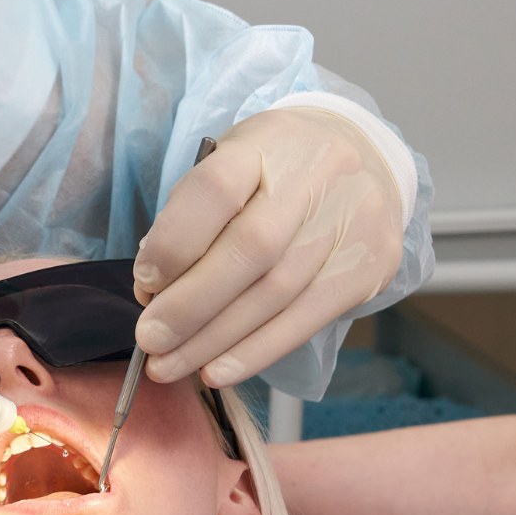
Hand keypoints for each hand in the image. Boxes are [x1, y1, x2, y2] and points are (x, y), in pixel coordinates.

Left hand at [132, 107, 404, 385]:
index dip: (174, 241)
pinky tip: (218, 371)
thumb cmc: (274, 174)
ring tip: (171, 365)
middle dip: (190, 306)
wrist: (363, 159)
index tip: (144, 282)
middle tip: (149, 341)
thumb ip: (188, 222)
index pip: (215, 188)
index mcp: (265, 142)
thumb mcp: (228, 170)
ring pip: (276, 293)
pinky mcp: (371, 264)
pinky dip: (255, 352)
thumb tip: (154, 291)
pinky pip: (306, 319)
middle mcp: (316, 175)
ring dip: (214, 340)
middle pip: (250, 250)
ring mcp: (351, 219)